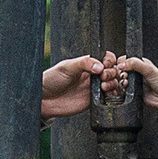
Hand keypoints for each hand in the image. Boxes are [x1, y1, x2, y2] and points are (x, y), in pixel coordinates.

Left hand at [39, 52, 157, 119]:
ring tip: (103, 87)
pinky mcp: (94, 100)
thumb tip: (100, 66)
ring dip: (113, 84)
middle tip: (103, 77)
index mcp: (87, 63)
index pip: (105, 58)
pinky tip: (107, 95)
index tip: (104, 66)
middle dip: (111, 73)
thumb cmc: (52, 79)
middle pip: (112, 70)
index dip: (109, 61)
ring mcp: (94, 87)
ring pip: (113, 83)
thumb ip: (84, 64)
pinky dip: (112, 96)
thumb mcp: (67, 67)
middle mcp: (92, 74)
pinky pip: (108, 97)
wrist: (44, 99)